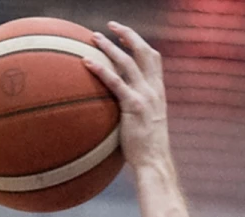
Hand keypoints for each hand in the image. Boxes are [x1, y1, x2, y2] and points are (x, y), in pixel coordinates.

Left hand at [84, 22, 171, 169]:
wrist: (155, 162)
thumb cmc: (147, 148)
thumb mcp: (145, 122)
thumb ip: (135, 109)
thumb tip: (117, 106)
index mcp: (158, 92)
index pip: (153, 58)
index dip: (140, 43)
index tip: (125, 34)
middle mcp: (154, 90)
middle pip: (144, 52)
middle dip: (128, 35)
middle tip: (111, 26)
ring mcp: (145, 97)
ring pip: (128, 62)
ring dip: (110, 47)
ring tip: (94, 38)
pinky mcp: (134, 106)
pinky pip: (115, 83)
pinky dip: (100, 70)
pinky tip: (86, 62)